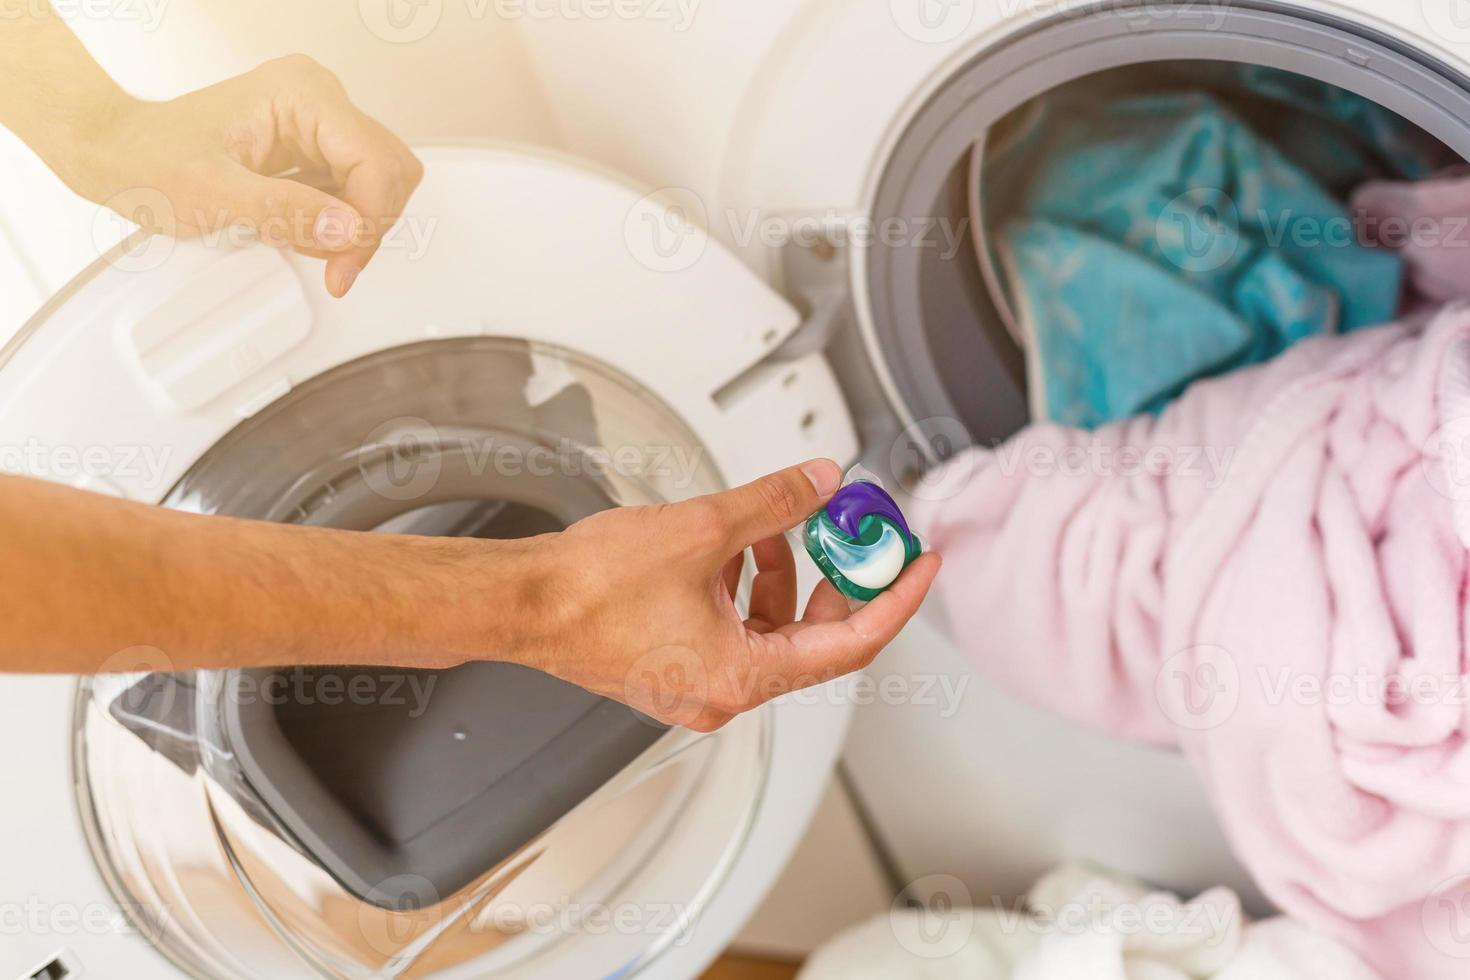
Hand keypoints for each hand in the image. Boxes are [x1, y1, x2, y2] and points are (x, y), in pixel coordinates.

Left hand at [76, 54, 421, 297]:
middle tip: (333, 266)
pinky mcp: (316, 146)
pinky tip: (294, 228)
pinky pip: (356, 192)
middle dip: (366, 225)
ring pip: (380, 185)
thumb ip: (286, 210)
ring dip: (351, 227)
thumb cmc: (150, 161)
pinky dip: (336, 224)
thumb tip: (350, 229)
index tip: (343, 268)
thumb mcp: (213, 195)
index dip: (369, 221)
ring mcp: (320, 122)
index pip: (375, 161)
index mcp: (302, 94)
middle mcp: (320, 99)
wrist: (117, 154)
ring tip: (295, 237)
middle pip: (390, 172)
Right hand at [523, 459, 941, 730]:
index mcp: (742, 677)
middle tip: (849, 535)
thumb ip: (774, 504)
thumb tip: (821, 483)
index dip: (894, 600)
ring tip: (774, 526)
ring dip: (782, 577)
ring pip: (768, 631)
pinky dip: (743, 589)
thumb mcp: (703, 530)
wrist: (520, 604)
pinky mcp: (671, 668)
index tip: (919, 566)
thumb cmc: (588, 588)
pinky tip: (732, 546)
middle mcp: (722, 695)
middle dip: (833, 580)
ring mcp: (695, 686)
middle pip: (811, 639)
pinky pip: (731, 630)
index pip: (850, 644)